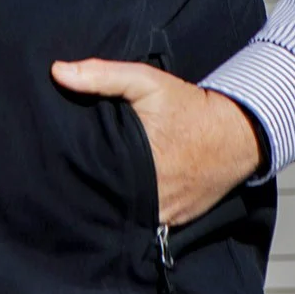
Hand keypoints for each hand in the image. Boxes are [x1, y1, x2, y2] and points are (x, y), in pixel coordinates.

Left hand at [51, 60, 264, 227]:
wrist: (238, 131)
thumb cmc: (188, 106)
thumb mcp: (146, 82)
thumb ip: (102, 75)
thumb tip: (57, 72)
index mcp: (139, 169)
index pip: (92, 181)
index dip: (73, 173)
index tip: (56, 163)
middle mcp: (152, 201)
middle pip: (108, 201)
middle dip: (91, 189)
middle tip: (69, 174)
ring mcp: (167, 216)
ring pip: (126, 216)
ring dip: (113, 202)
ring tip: (93, 185)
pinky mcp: (178, 221)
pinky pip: (148, 221)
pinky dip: (135, 210)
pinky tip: (123, 194)